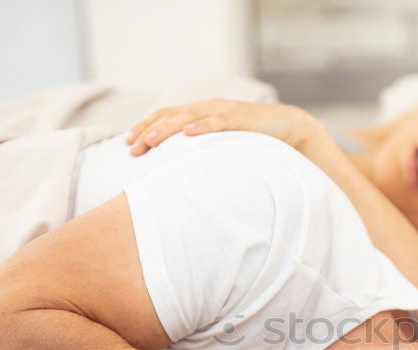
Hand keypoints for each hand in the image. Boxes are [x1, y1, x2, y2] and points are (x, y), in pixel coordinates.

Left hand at [126, 98, 315, 155]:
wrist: (289, 128)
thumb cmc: (253, 139)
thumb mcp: (221, 145)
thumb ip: (202, 151)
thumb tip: (180, 171)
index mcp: (200, 113)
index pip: (165, 117)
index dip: (145, 128)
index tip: (129, 144)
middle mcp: (207, 108)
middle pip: (170, 116)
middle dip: (149, 131)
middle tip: (132, 148)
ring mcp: (223, 111)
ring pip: (189, 117)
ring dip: (167, 128)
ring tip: (151, 140)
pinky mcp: (241, 119)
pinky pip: (219, 121)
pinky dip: (203, 126)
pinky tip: (189, 133)